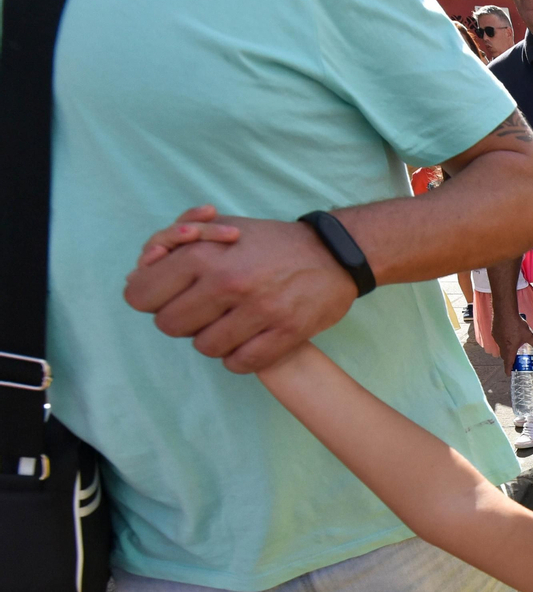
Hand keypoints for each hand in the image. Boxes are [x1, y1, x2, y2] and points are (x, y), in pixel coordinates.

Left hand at [125, 213, 358, 373]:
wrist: (334, 253)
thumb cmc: (269, 242)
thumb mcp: (220, 228)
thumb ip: (174, 244)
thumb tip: (139, 272)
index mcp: (204, 254)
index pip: (141, 295)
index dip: (151, 298)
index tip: (171, 296)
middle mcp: (227, 283)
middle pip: (169, 326)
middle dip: (181, 320)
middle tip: (203, 311)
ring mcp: (258, 311)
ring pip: (205, 347)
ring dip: (212, 340)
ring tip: (229, 325)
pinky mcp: (286, 333)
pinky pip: (241, 363)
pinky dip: (239, 357)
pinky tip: (248, 341)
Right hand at [491, 306, 532, 375]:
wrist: (505, 312)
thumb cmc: (516, 325)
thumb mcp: (529, 335)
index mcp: (509, 349)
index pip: (508, 363)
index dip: (508, 370)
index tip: (509, 374)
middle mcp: (501, 346)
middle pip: (504, 356)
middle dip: (509, 359)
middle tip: (515, 359)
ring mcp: (496, 339)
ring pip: (501, 348)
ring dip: (506, 349)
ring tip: (513, 345)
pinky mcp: (494, 333)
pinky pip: (499, 340)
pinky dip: (503, 340)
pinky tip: (508, 334)